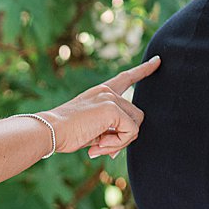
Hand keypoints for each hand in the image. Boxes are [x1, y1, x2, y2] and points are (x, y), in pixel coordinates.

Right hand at [44, 56, 160, 159]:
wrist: (50, 130)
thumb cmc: (66, 132)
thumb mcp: (92, 129)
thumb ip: (108, 131)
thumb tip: (119, 147)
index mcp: (101, 92)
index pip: (126, 78)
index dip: (144, 70)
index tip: (158, 61)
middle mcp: (108, 92)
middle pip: (136, 116)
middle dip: (124, 136)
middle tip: (102, 147)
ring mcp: (111, 99)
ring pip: (135, 125)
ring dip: (120, 142)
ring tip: (98, 146)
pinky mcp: (112, 109)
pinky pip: (130, 132)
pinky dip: (117, 144)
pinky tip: (98, 145)